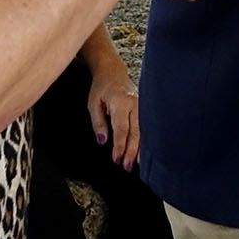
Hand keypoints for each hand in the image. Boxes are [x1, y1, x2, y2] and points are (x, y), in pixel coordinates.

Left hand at [85, 53, 139, 168]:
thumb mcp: (93, 104)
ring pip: (143, 131)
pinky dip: (144, 140)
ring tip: (137, 164)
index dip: (119, 145)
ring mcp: (142, 106)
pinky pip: (145, 127)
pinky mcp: (144, 109)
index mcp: (121, 102)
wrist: (113, 71)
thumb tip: (103, 141)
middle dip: (131, 151)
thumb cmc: (101, 88)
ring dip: (140, 148)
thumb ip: (98, 123)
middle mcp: (134, 104)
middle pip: (135, 132)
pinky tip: (143, 152)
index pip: (121, 128)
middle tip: (126, 166)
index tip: (116, 159)